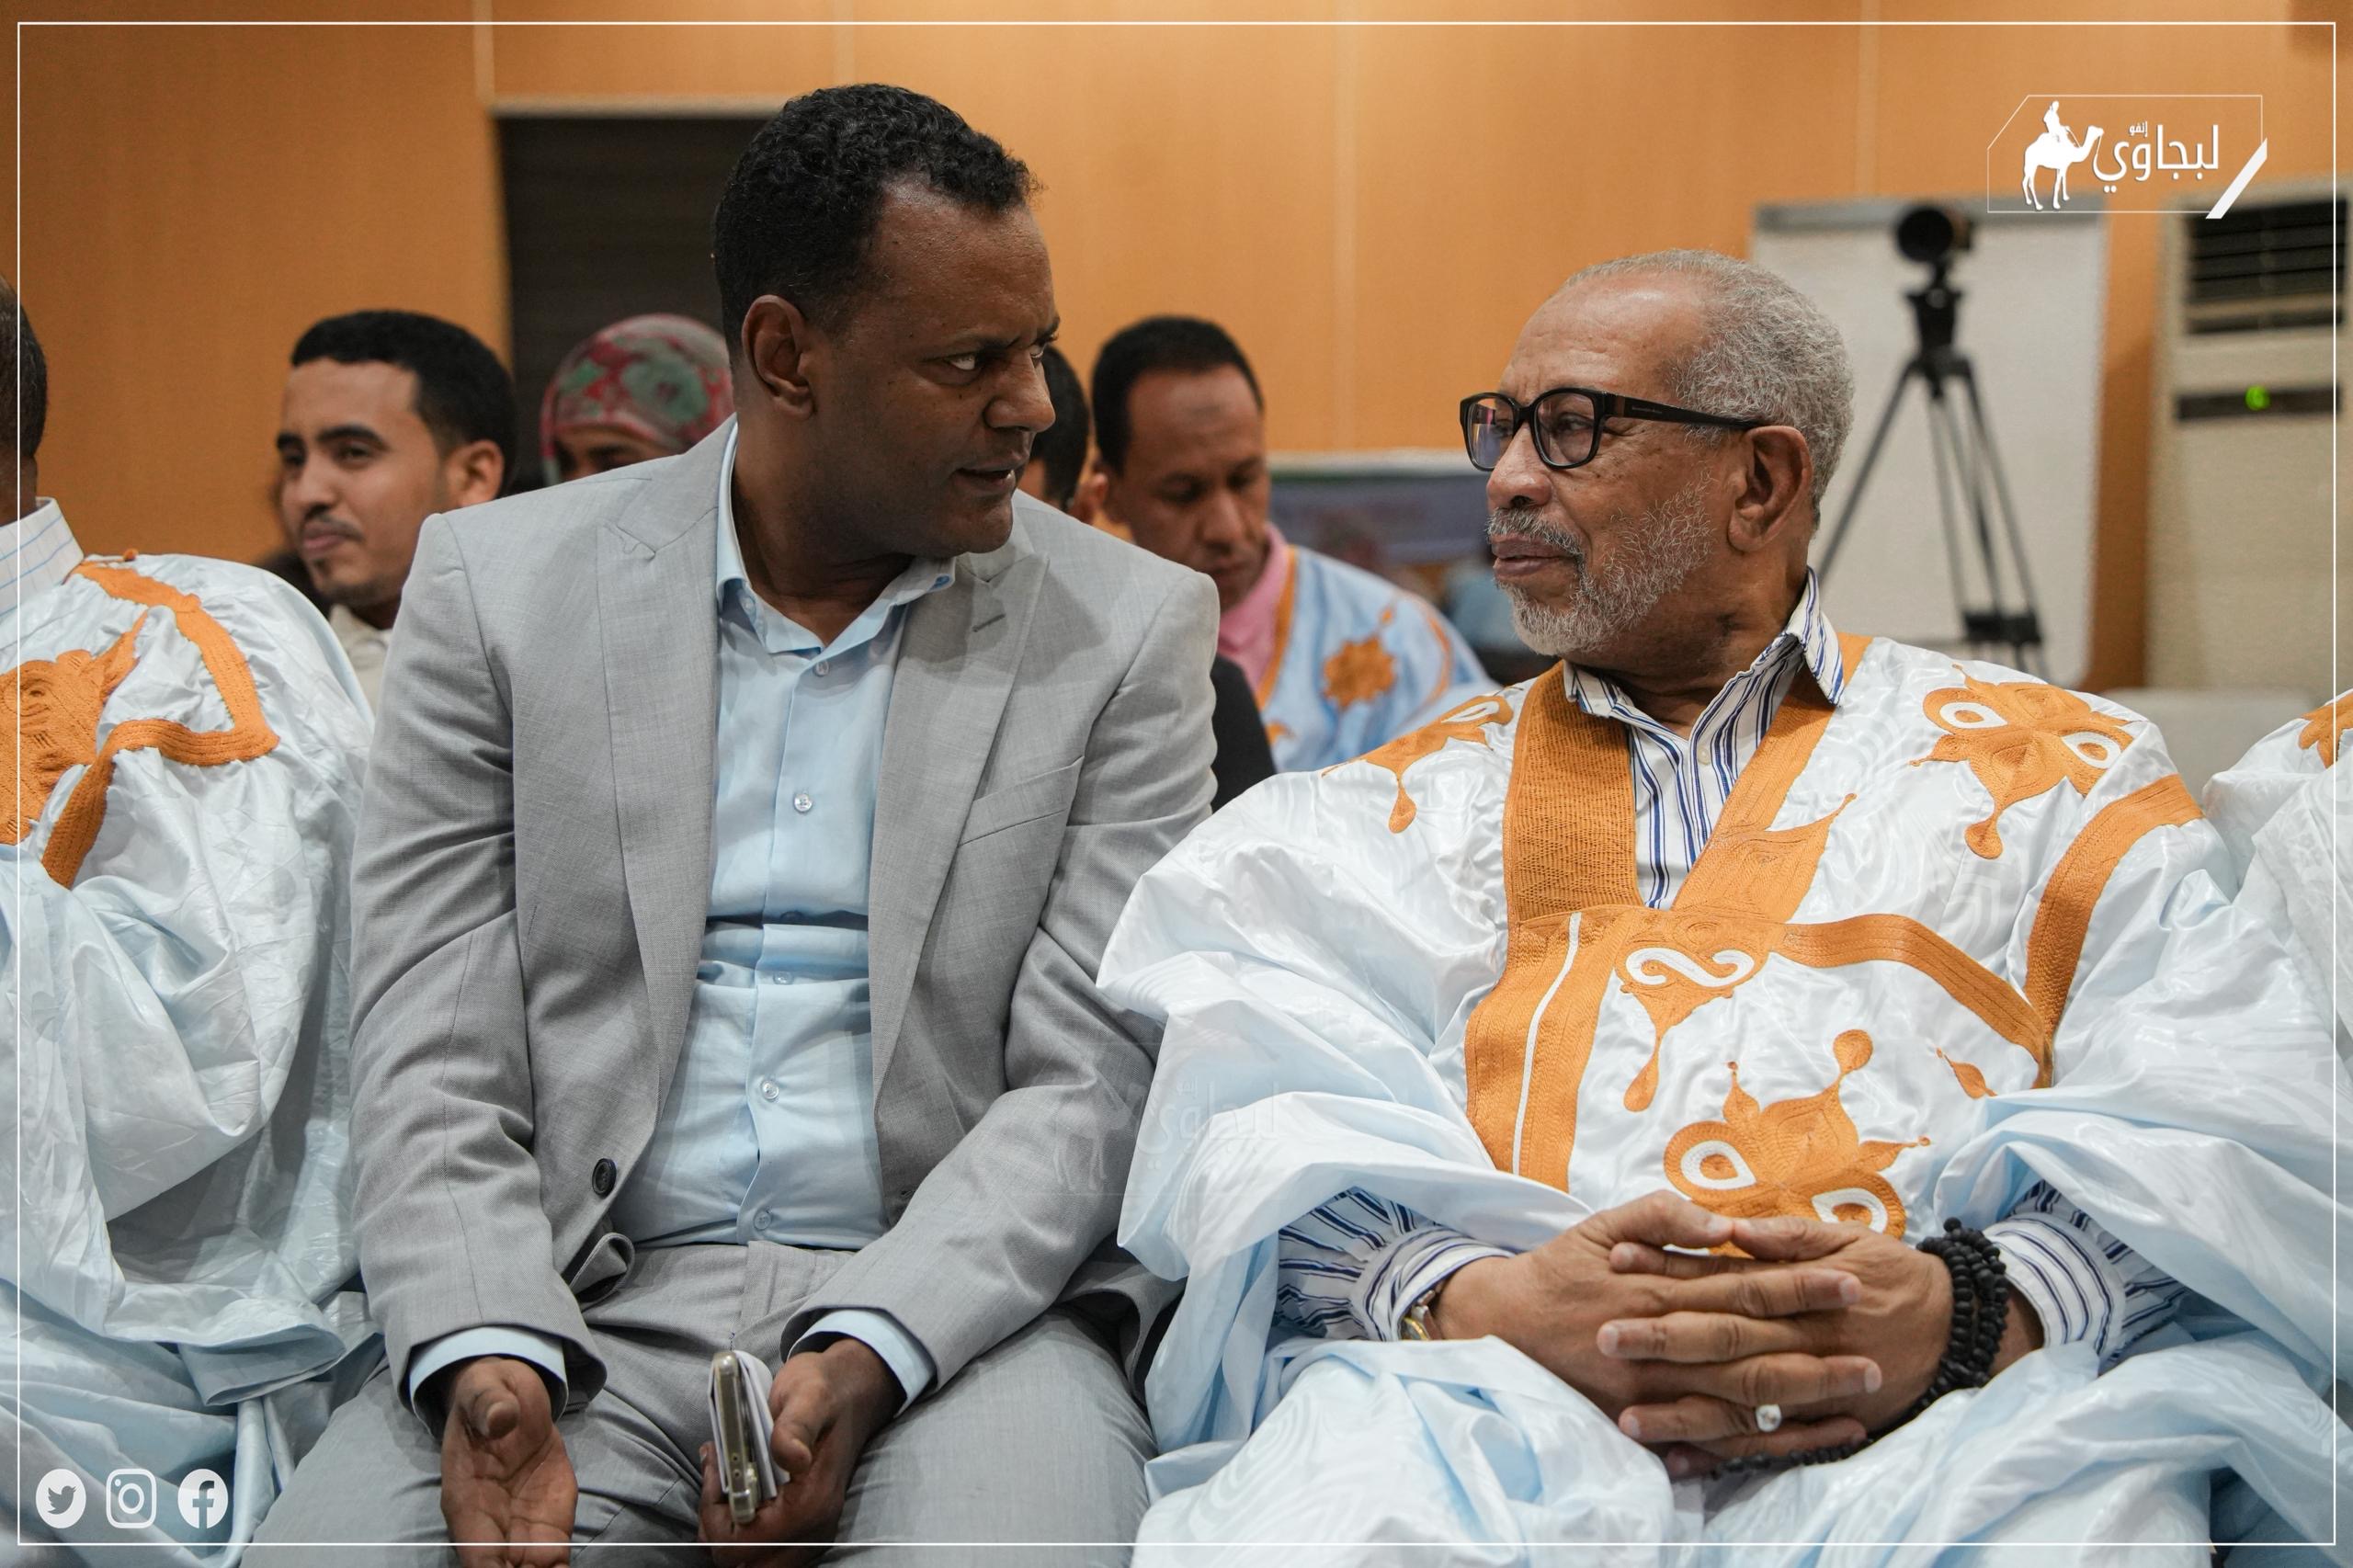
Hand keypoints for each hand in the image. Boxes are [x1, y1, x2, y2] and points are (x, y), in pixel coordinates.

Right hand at [439, 1356, 575, 1567]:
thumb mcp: (486, 1389)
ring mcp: (520, 1529)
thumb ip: (489, 1405)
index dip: (491, 1566)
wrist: (511, 1401)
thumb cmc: (489, 1395)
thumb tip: (501, 1418)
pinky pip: (553, 1560)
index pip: (476, 1547)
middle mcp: (490, 1524)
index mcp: (466, 1499)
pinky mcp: (548, 1525)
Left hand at [697, 1338, 902, 1565]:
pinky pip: (760, 1549)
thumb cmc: (825, 1390)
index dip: (716, 1513)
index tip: (718, 1469)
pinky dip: (739, 1527)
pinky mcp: (803, 1526)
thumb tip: (788, 1456)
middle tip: (717, 1482)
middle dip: (717, 1527)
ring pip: (750, 1560)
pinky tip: (738, 1491)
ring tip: (724, 1484)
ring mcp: (810, 1531)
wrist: (853, 1391)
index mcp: (811, 1503)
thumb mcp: (808, 1395)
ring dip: (726, 1528)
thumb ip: (795, 1427)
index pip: (743, 1543)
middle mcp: (814, 1528)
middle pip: (743, 1562)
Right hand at [1433, 1192, 1880, 1468]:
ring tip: (1860, 1392)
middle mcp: (1664, 1342)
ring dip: (1805, 1397)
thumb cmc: (1560, 1269)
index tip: (1851, 1278)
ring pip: (1743, 1398)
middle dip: (1819, 1346)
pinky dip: (1766, 1440)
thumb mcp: (1603, 1221)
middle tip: (1877, 1343)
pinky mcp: (1647, 1422)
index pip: (1744, 1285)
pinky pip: (1716, 1438)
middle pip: (1755, 1347)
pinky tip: (1810, 1436)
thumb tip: (1722, 1225)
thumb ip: (1663, 1213)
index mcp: (1660, 1288)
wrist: (1501, 1326)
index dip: (1800, 1283)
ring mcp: (1657, 1388)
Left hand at [1605, 1214, 2041, 1470]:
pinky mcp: (1821, 1420)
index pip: (1720, 1280)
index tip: (1615, 1263)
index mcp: (1800, 1292)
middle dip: (1660, 1343)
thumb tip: (1733, 1230)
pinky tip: (1682, 1463)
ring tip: (1627, 1420)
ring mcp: (1810, 1387)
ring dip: (1681, 1413)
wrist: (1957, 1324)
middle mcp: (1801, 1341)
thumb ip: (1787, 1237)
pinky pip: (1769, 1445)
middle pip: (1721, 1343)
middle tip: (1603, 1339)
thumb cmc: (1892, 1273)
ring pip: (1738, 1404)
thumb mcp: (1847, 1238)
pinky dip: (1725, 1456)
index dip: (1668, 1271)